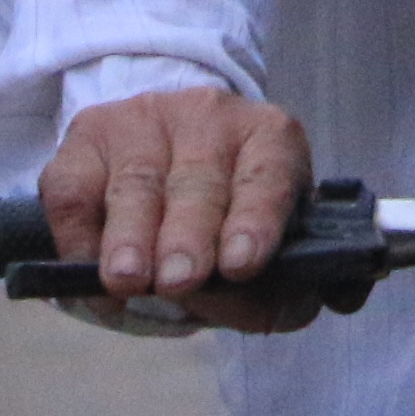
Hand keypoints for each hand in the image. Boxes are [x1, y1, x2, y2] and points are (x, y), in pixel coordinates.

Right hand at [39, 84, 325, 332]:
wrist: (168, 150)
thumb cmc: (230, 211)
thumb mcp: (275, 232)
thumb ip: (303, 273)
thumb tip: (339, 297)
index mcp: (268, 137)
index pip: (269, 173)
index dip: (257, 218)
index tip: (243, 263)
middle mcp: (207, 118)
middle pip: (198, 181)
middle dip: (189, 235)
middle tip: (181, 279)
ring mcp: (142, 123)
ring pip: (137, 184)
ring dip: (131, 238)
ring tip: (129, 280)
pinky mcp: (86, 141)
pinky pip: (74, 190)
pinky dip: (81, 241)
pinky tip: (93, 278)